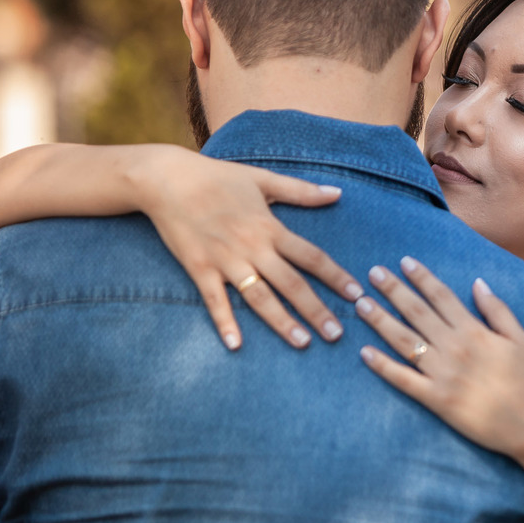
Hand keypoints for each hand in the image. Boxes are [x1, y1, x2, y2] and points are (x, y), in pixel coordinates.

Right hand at [134, 147, 363, 349]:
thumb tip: (337, 193)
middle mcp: (252, 247)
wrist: (167, 179)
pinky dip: (225, 323)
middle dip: (316, 310)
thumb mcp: (263, 179)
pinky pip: (214, 301)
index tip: (356, 294)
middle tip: (337, 335)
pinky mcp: (199, 268)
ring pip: (259, 297)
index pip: (311, 256)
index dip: (335, 276)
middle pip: (291, 284)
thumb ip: (301, 191)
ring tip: (302, 342)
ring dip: (281, 321)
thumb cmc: (217, 177)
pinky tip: (236, 345)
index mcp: (270, 227)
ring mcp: (225, 260)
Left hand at [355, 257, 523, 463]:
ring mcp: (443, 374)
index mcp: (474, 331)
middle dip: (393, 290)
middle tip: (373, 273)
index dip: (421, 277)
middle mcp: (455, 347)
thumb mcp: (520, 338)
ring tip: (361, 303)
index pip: (441, 296)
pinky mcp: (437, 400)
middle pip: (417, 312)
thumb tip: (477, 282)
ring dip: (380, 320)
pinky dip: (383, 366)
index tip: (404, 261)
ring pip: (404, 341)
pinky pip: (404, 380)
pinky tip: (365, 353)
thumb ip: (497, 309)